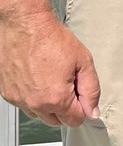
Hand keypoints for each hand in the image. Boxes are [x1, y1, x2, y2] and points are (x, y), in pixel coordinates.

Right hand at [0, 10, 100, 126]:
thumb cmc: (51, 38)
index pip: (75, 120)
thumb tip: (92, 111)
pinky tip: (38, 77)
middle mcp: (34, 104)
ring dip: (48, 104)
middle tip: (68, 83)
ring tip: (52, 78)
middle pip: (57, 121)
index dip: (83, 107)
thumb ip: (91, 89)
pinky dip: (33, 96)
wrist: (26, 24)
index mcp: (55, 98)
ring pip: (39, 114)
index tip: (81, 94)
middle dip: (66, 107)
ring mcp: (19, 99)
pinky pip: (25, 104)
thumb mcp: (83, 61)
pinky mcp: (8, 93)